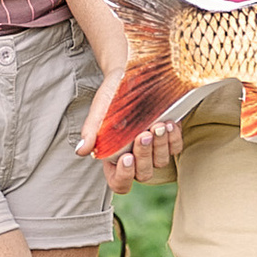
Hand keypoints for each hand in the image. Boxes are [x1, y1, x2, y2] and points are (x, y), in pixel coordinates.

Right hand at [77, 59, 182, 187]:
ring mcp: (154, 149)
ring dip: (160, 146)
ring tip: (157, 125)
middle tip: (143, 134)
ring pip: (161, 162)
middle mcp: (135, 157)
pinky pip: (175, 148)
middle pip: (143, 174)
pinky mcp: (169, 137)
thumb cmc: (111, 95)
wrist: (130, 74)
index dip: (124, 177)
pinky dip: (173, 139)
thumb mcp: (99, 110)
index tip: (126, 158)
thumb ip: (91, 131)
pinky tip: (169, 124)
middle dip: (144, 156)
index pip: (120, 183)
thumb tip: (81, 151)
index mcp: (115, 158)